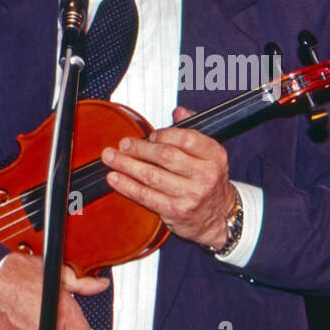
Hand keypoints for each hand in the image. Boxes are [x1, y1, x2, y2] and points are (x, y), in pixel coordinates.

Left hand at [101, 106, 235, 248]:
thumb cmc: (209, 181)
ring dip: (126, 164)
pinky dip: (126, 185)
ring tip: (111, 157)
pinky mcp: (175, 211)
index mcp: (214, 155)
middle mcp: (205, 175)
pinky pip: (145, 196)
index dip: (163, 134)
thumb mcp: (209, 154)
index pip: (186, 138)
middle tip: (123, 144)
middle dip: (139, 148)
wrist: (218, 216)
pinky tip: (115, 178)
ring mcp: (190, 195)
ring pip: (151, 175)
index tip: (149, 136)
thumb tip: (178, 112)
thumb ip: (193, 131)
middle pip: (165, 156)